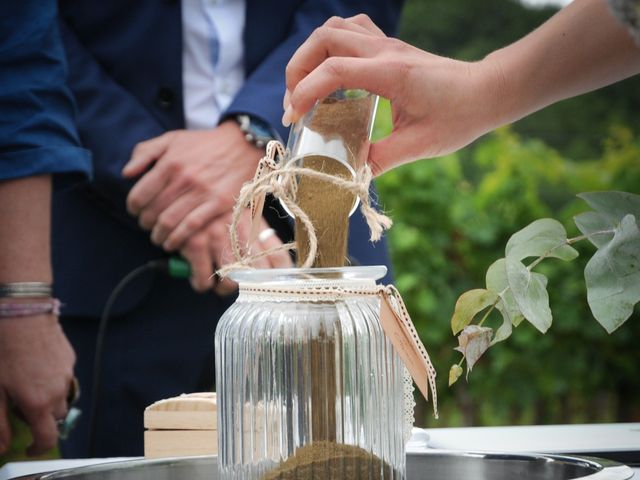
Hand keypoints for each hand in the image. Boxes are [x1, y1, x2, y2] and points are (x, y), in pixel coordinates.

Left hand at [0, 313, 74, 455]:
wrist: (22, 313)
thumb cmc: (3, 351)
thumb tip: (3, 447)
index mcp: (39, 403)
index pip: (48, 437)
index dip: (39, 447)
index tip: (29, 447)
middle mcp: (58, 391)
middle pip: (56, 417)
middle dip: (42, 419)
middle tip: (21, 408)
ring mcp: (67, 373)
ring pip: (62, 397)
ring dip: (49, 399)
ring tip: (29, 385)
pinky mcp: (69, 358)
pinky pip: (64, 377)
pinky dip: (53, 380)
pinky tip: (36, 366)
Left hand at [123, 121, 263, 251]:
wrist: (242, 144)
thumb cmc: (204, 143)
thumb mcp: (172, 139)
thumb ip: (145, 152)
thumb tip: (127, 174)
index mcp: (169, 162)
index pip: (140, 194)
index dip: (133, 207)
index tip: (134, 212)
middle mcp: (184, 178)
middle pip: (153, 210)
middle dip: (145, 223)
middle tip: (146, 226)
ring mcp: (202, 192)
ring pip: (170, 221)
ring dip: (159, 234)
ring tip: (157, 237)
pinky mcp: (219, 203)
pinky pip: (192, 226)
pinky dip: (178, 238)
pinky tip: (172, 243)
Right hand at [180, 209, 292, 293]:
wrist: (178, 188)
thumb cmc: (211, 205)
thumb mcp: (238, 212)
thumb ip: (255, 233)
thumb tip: (272, 263)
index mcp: (254, 223)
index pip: (278, 256)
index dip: (282, 277)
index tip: (279, 287)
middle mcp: (240, 231)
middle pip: (258, 274)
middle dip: (251, 287)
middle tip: (240, 287)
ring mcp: (219, 237)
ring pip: (231, 282)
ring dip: (223, 288)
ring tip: (216, 284)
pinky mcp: (196, 243)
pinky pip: (203, 280)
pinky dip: (200, 284)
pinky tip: (198, 278)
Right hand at [283, 15, 501, 174]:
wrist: (486, 91)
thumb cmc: (459, 116)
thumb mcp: (419, 145)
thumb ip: (381, 159)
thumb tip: (351, 174)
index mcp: (391, 73)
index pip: (334, 71)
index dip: (305, 92)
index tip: (294, 118)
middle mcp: (384, 51)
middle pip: (324, 39)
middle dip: (298, 69)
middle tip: (296, 103)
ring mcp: (386, 44)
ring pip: (333, 28)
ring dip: (310, 54)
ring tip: (307, 86)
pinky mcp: (388, 46)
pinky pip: (350, 29)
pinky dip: (330, 45)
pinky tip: (330, 70)